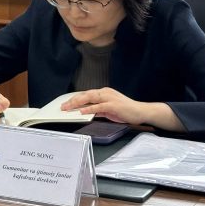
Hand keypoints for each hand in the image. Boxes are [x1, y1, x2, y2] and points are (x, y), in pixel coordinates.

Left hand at [60, 87, 183, 130]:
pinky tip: (82, 112)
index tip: (66, 103)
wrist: (141, 112)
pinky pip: (98, 106)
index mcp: (104, 92)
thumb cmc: (126, 111)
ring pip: (90, 98)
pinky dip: (89, 109)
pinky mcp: (113, 105)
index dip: (75, 99)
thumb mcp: (108, 110)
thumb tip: (85, 113)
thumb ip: (98, 110)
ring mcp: (109, 98)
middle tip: (63, 106)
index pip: (86, 94)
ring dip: (77, 103)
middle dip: (72, 100)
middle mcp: (105, 93)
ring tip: (68, 108)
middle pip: (85, 95)